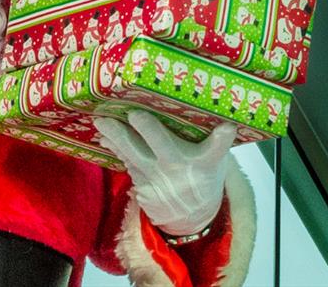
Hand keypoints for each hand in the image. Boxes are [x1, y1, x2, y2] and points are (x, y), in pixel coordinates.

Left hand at [94, 111, 236, 235]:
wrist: (193, 216)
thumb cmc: (202, 175)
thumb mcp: (213, 160)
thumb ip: (208, 140)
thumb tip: (197, 110)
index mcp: (206, 161)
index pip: (217, 148)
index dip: (222, 138)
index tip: (226, 127)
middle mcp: (182, 169)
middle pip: (164, 145)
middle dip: (148, 129)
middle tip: (134, 113)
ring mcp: (160, 180)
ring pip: (135, 154)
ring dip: (116, 136)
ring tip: (101, 121)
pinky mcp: (143, 188)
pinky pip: (127, 164)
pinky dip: (115, 148)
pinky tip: (104, 137)